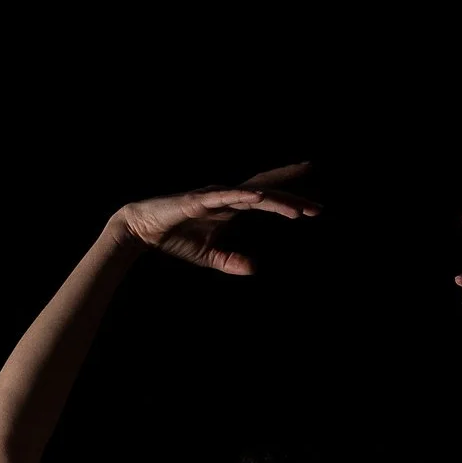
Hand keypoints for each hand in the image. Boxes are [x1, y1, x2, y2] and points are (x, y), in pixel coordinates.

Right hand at [112, 162, 319, 275]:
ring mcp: (215, 196)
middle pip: (267, 192)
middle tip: (319, 206)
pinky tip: (260, 198)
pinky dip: (243, 196)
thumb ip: (231, 261)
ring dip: (276, 201)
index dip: (290, 200)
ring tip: (298, 210)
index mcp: (231, 207)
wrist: (142, 230)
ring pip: (252, 195)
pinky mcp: (199, 200)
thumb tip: (254, 269)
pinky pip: (225, 197)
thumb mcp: (208, 256)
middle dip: (293, 197)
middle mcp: (227, 197)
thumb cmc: (174, 238)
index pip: (267, 199)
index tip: (315, 206)